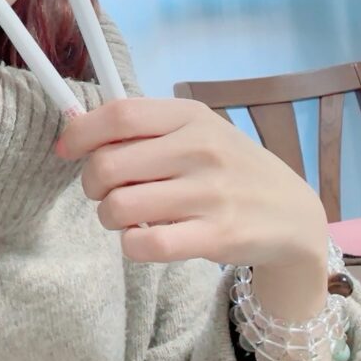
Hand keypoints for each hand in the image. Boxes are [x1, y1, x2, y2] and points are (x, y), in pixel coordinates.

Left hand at [55, 97, 329, 317]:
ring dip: (109, 217)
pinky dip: (131, 246)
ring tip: (127, 218)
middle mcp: (199, 149)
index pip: (118, 115)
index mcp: (190, 116)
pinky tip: (144, 239)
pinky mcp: (216, 236)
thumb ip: (145, 130)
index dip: (81, 133)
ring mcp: (209, 193)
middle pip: (108, 165)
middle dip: (92, 184)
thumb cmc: (229, 169)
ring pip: (119, 207)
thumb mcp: (196, 132)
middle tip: (105, 192)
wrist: (293, 215)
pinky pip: (145, 245)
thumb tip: (76, 136)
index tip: (67, 150)